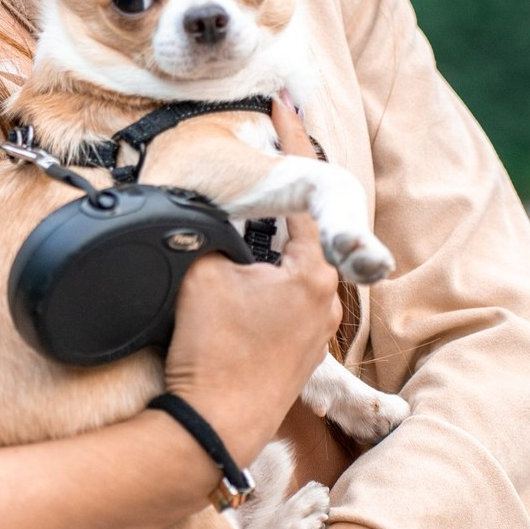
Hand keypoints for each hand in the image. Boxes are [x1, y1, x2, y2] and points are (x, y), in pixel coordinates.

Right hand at [162, 95, 342, 465]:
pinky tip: (247, 272)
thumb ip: (213, 232)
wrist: (212, 425)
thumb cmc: (211, 349)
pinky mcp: (301, 351)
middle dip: (281, 192)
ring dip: (275, 239)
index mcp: (312, 271)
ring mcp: (317, 328)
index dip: (291, 140)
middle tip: (266, 150)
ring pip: (298, 263)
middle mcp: (327, 298)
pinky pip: (291, 294)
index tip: (283, 103)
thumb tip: (213, 215)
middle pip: (305, 227)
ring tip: (251, 212)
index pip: (305, 188)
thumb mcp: (202, 272)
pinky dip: (273, 273)